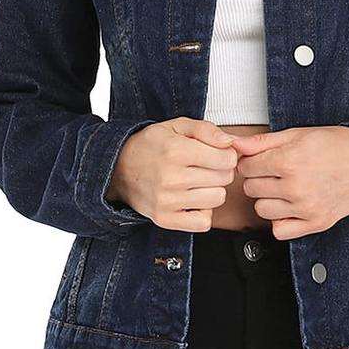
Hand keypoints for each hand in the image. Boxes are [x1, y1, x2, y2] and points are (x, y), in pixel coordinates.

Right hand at [107, 117, 237, 231]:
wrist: (117, 168)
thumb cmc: (153, 145)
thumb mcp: (177, 126)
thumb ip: (206, 130)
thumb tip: (230, 143)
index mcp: (176, 150)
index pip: (226, 159)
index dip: (228, 155)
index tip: (218, 154)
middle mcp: (171, 178)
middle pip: (224, 179)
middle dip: (221, 171)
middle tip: (206, 167)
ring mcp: (167, 201)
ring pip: (217, 199)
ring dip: (213, 190)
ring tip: (199, 182)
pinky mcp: (164, 219)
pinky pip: (204, 222)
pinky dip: (203, 212)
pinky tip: (193, 200)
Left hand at [229, 126, 348, 239]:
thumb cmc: (336, 145)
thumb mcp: (298, 134)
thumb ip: (263, 142)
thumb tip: (235, 143)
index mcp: (289, 161)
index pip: (247, 167)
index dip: (252, 161)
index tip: (262, 160)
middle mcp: (296, 187)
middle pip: (251, 189)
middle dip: (259, 179)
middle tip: (276, 172)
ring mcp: (306, 208)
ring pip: (262, 210)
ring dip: (268, 199)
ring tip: (285, 188)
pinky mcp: (315, 223)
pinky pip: (280, 230)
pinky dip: (281, 220)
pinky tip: (290, 206)